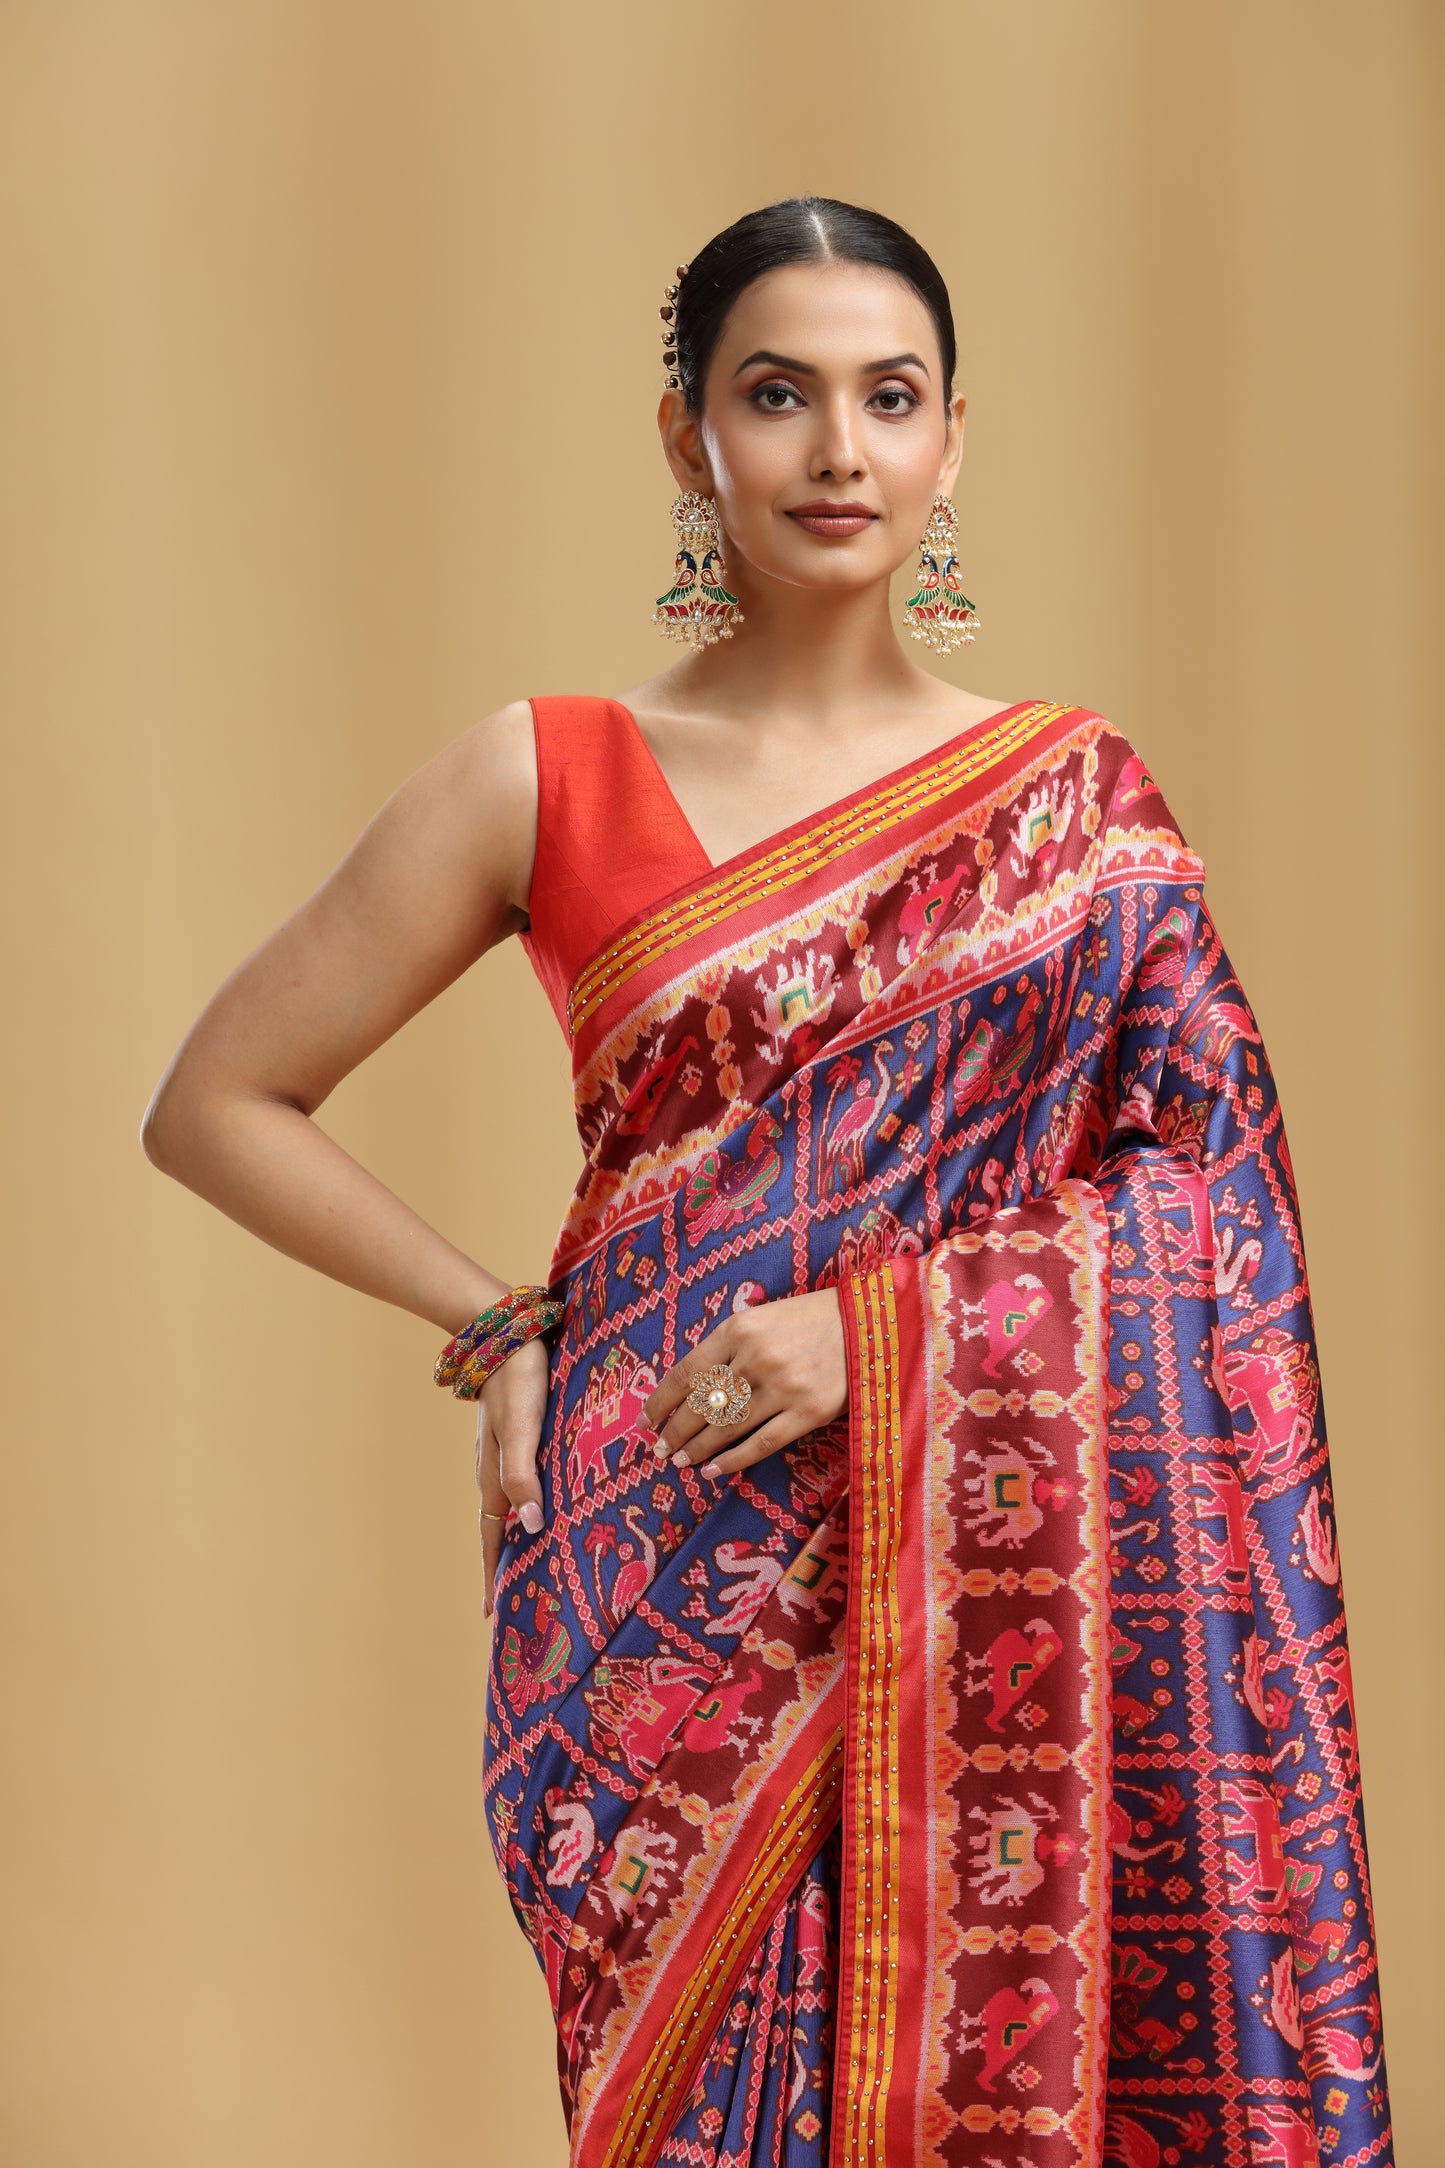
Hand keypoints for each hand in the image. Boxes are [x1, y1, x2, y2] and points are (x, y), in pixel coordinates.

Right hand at [474, 1335, 549, 1617]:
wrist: (506, 1332)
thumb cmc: (517, 1380)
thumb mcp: (522, 1429)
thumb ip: (524, 1475)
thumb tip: (529, 1526)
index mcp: (493, 1476)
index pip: (492, 1537)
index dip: (492, 1575)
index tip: (491, 1615)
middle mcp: (497, 1470)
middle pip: (501, 1528)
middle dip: (507, 1565)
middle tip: (519, 1601)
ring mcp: (507, 1452)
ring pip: (514, 1505)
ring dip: (521, 1536)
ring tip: (537, 1564)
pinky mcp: (522, 1435)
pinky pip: (525, 1481)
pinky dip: (533, 1504)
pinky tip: (548, 1506)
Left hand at [642, 1288, 847, 1480]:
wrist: (868, 1323)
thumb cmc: (810, 1318)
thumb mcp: (761, 1317)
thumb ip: (728, 1346)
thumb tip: (691, 1387)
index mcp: (738, 1329)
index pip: (685, 1373)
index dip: (660, 1402)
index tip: (644, 1422)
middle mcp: (755, 1358)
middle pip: (701, 1405)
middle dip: (674, 1431)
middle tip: (659, 1449)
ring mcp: (782, 1388)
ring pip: (726, 1428)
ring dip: (698, 1449)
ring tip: (681, 1461)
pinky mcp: (808, 1413)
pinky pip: (761, 1444)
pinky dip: (733, 1461)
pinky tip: (714, 1471)